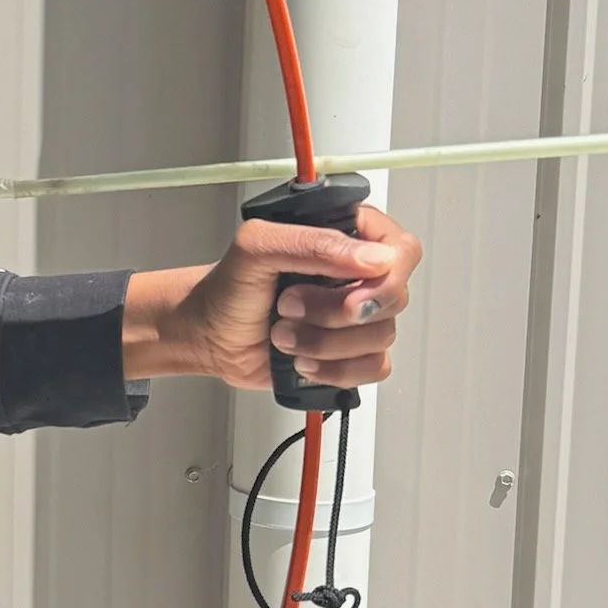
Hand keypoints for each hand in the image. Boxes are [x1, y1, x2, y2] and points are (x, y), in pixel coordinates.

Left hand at [122, 203, 421, 390]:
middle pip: (393, 297)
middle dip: (337, 311)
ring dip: (324, 342)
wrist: (207, 335)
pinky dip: (335, 369)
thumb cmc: (227, 287)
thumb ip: (311, 243)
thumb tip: (373, 259)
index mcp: (346, 238)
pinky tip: (301, 361)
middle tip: (290, 305)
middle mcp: (358, 277)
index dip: (385, 273)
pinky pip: (373, 368)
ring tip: (283, 333)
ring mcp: (356, 318)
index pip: (400, 249)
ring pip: (381, 336)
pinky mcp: (349, 354)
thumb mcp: (256, 248)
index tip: (347, 285)